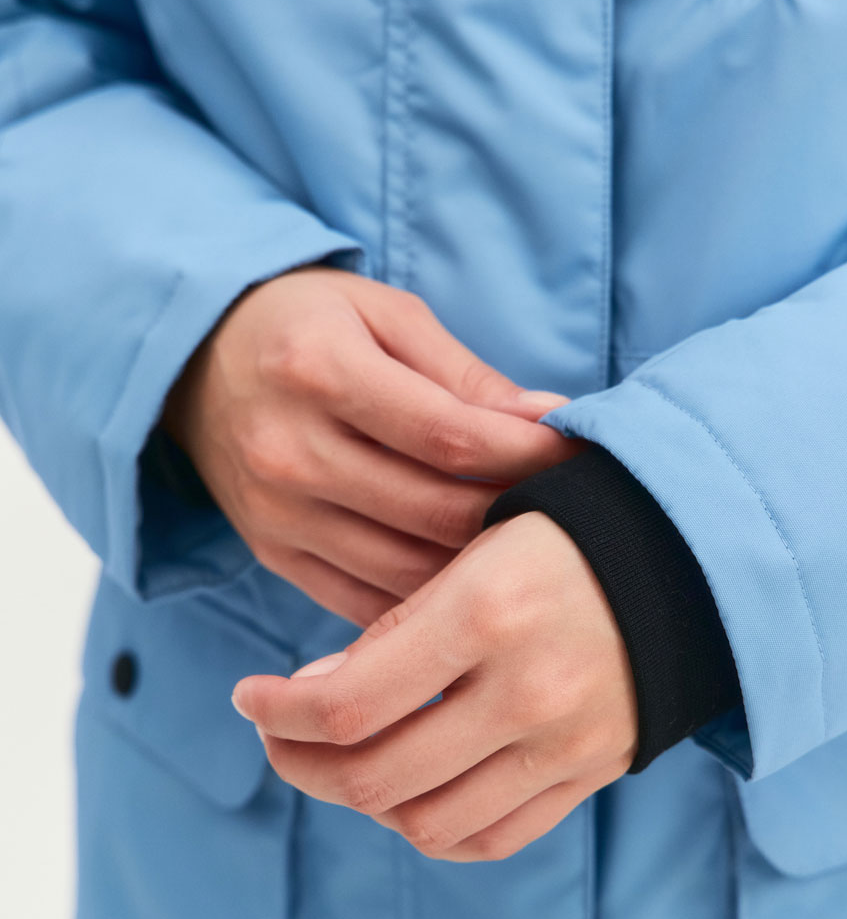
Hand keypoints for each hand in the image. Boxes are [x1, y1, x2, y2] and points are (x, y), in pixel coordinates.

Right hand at [163, 266, 576, 624]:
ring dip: (478, 569)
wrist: (193, 363)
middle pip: (434, 511)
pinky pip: (364, 602)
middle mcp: (289, 451)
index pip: (450, 436)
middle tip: (574, 511)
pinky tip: (470, 585)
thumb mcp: (382, 314)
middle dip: (516, 515)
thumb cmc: (306, 325)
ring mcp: (276, 514)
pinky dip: (426, 603)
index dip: (528, 455)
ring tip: (530, 550)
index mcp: (319, 371)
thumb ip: (463, 373)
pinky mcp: (272, 554)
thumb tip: (548, 420)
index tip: (581, 456)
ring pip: (405, 570)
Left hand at [233, 512, 637, 861]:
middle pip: (375, 776)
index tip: (249, 695)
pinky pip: (490, 838)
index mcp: (488, 611)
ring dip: (359, 801)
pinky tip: (404, 791)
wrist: (686, 566)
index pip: (348, 702)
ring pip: (426, 821)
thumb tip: (314, 695)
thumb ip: (397, 624)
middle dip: (299, 761)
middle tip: (276, 733)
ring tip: (337, 760)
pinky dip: (431, 827)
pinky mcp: (587, 777)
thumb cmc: (563, 537)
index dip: (277, 711)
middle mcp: (527, 690)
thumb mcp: (473, 545)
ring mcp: (563, 745)